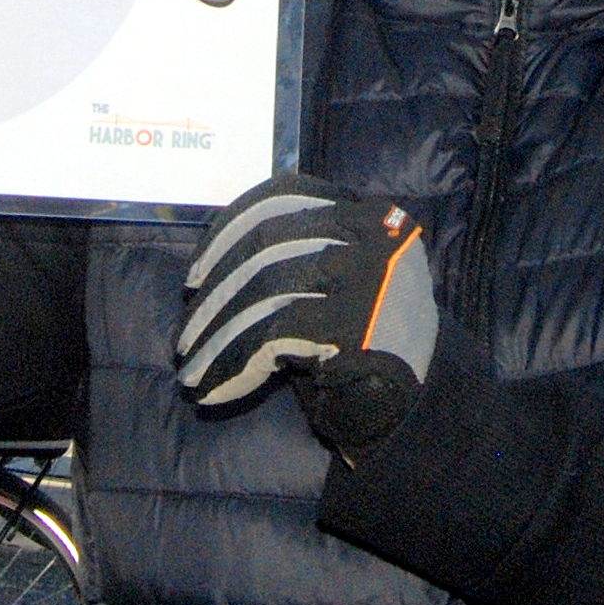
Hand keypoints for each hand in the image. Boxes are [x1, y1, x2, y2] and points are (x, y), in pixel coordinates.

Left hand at [175, 174, 439, 461]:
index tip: (195, 274)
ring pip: (264, 292)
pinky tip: (217, 389)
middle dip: (215, 297)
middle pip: (267, 246)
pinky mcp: (354, 323)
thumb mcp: (337, 285)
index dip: (229, 230)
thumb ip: (294, 257)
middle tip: (186, 338)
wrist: (417, 408)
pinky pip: (270, 337)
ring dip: (216, 338)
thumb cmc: (365, 347)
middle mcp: (374, 236)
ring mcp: (369, 276)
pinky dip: (233, 364)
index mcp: (370, 216)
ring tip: (192, 371)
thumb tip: (211, 269)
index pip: (285, 196)